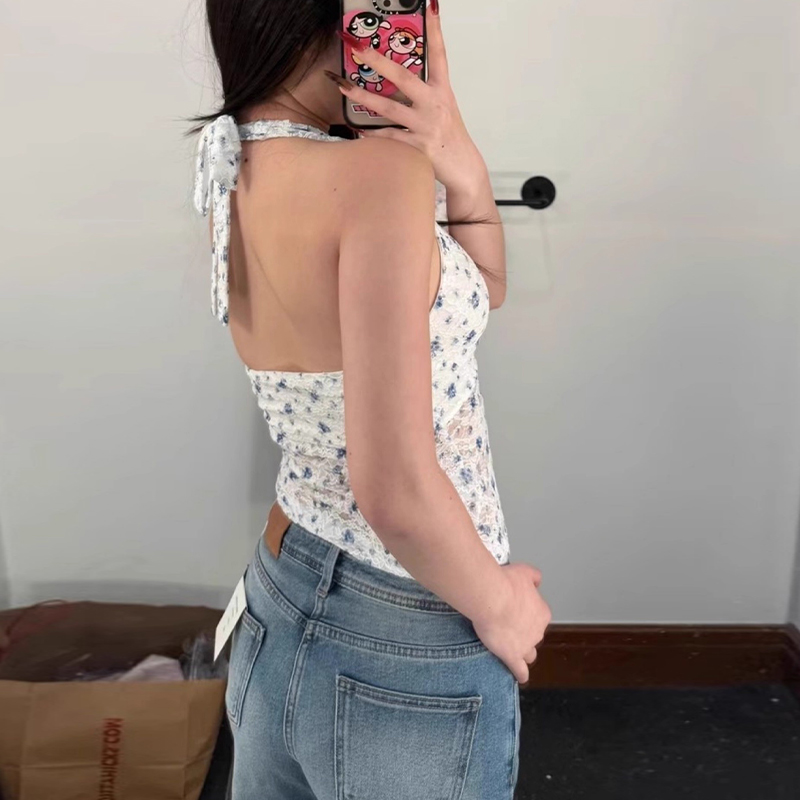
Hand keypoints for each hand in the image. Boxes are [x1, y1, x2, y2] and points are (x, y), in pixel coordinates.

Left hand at [335, 2, 487, 195]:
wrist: (464, 168)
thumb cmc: (449, 138)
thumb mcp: (443, 109)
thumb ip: (423, 94)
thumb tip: (396, 80)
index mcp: (442, 91)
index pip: (439, 55)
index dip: (435, 30)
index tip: (431, 7)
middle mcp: (435, 104)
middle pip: (404, 77)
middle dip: (379, 61)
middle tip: (359, 47)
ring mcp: (426, 125)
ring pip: (389, 108)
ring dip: (363, 97)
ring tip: (343, 87)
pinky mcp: (418, 147)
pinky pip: (389, 138)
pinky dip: (372, 135)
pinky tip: (357, 129)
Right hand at [470, 563, 550, 684]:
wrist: (492, 598)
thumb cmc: (506, 584)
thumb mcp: (524, 572)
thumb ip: (534, 576)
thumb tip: (538, 581)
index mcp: (542, 612)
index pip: (539, 617)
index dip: (526, 614)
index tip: (515, 610)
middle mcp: (537, 630)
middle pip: (534, 635)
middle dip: (525, 633)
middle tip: (509, 625)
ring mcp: (526, 645)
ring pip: (529, 654)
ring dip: (524, 653)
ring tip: (514, 650)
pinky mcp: (512, 656)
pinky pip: (520, 670)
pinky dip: (520, 673)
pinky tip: (519, 676)